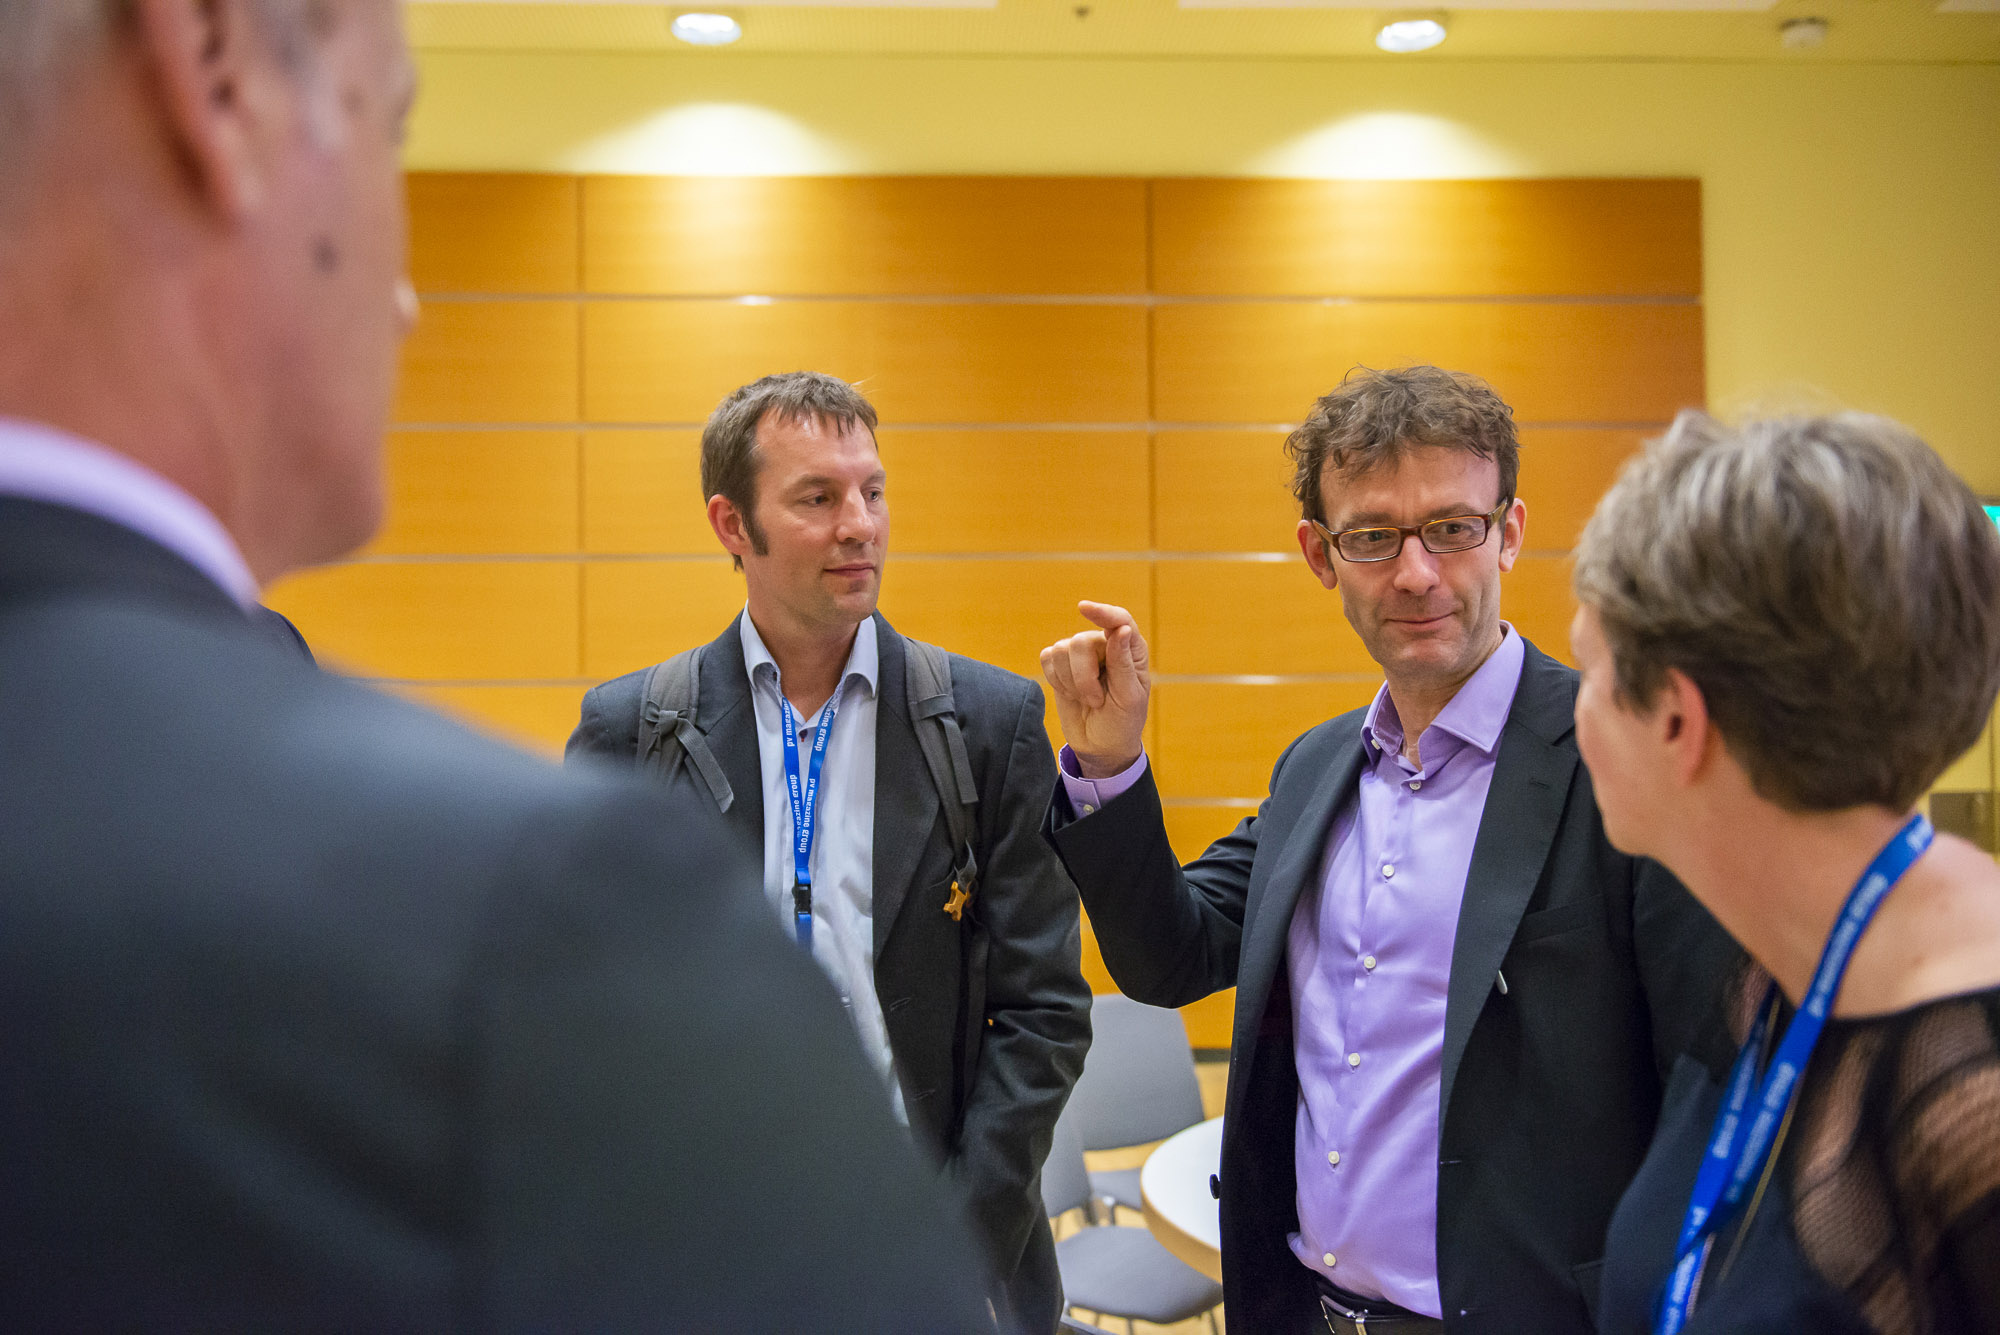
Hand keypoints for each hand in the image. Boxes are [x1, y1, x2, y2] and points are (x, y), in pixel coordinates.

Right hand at [1039, 601, 1150, 778]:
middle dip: (1083, 677)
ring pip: (1061, 649)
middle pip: (1081, 641)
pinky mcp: (1060, 664)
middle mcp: (1105, 645)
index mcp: (1131, 650)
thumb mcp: (1129, 698)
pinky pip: (1047, 658)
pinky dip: (1056, 680)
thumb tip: (1121, 629)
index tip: (1083, 608)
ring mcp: (1081, 654)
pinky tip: (1070, 693)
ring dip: (1071, 682)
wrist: (1101, 746)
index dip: (1102, 612)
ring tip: (1086, 699)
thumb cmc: (1122, 722)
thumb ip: (1123, 663)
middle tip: (1096, 700)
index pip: (1119, 620)